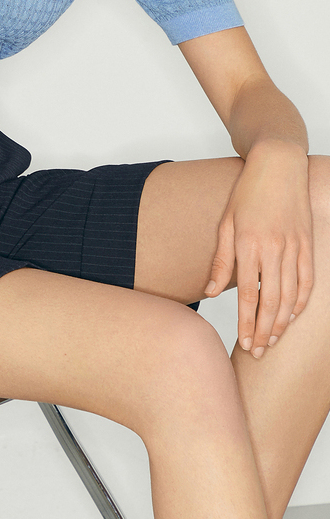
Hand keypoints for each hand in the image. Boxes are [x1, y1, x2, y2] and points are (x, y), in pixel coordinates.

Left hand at [204, 140, 312, 356]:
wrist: (277, 166)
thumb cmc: (247, 193)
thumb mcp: (225, 223)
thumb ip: (220, 260)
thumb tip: (211, 292)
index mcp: (248, 244)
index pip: (249, 295)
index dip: (247, 323)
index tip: (244, 343)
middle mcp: (273, 248)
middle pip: (271, 302)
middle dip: (264, 331)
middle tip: (258, 352)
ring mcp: (294, 246)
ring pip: (291, 295)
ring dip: (282, 322)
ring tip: (273, 341)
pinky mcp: (307, 243)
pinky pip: (307, 280)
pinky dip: (301, 302)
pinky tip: (292, 317)